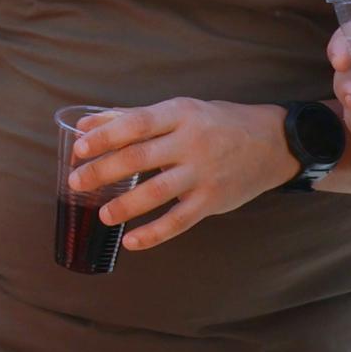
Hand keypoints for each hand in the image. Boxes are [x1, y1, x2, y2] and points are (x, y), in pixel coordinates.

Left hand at [67, 99, 297, 250]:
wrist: (274, 142)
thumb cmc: (216, 123)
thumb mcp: (180, 111)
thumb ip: (132, 117)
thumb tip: (84, 124)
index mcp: (180, 114)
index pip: (136, 124)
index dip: (104, 137)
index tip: (78, 149)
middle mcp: (192, 142)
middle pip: (140, 157)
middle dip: (103, 171)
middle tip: (76, 182)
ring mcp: (204, 173)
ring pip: (157, 192)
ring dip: (126, 205)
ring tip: (102, 214)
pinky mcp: (213, 200)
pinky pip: (179, 221)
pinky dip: (154, 233)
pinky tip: (132, 240)